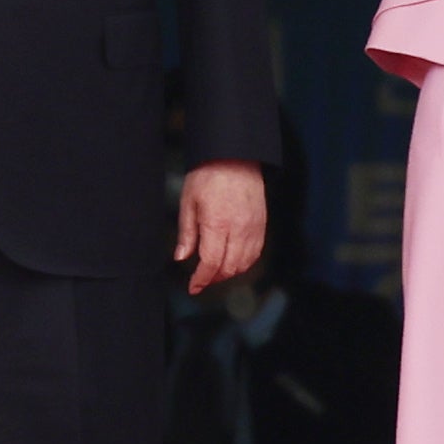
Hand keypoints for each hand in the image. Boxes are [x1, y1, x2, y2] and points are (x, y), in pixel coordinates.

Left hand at [175, 160, 266, 294]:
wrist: (235, 156)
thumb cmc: (208, 175)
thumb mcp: (188, 202)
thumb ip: (187, 233)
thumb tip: (181, 257)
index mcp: (217, 223)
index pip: (211, 263)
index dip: (201, 279)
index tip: (193, 287)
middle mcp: (239, 229)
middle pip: (229, 267)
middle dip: (214, 278)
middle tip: (201, 280)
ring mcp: (253, 228)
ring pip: (245, 263)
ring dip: (229, 273)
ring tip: (215, 272)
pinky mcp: (262, 224)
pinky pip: (256, 253)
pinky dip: (244, 263)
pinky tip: (233, 261)